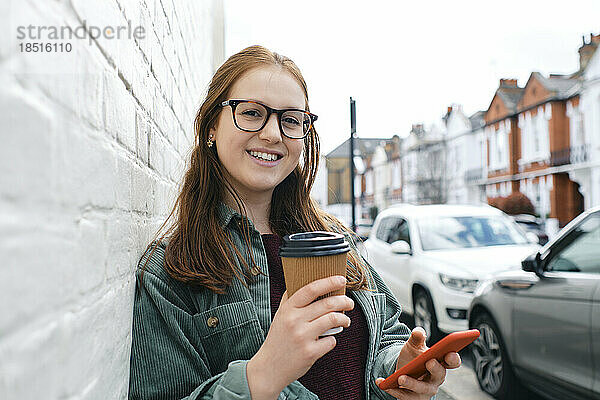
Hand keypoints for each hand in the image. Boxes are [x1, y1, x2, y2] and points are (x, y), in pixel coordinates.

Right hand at [247, 275, 353, 399]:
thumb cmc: (277, 339)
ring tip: (345, 320)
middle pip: (327, 304)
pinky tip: (329, 339)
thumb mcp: (280, 316)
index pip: (310, 289)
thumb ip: (290, 300)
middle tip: (349, 303)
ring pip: (333, 320)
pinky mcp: (310, 352)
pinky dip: (333, 339)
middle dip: (344, 301)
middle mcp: (294, 321)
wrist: (269, 368)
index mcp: (288, 309)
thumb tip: (303, 281)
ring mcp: (302, 337)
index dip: (328, 282)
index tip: (341, 279)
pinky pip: (331, 340)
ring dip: (344, 319)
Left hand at [375, 327, 460, 398]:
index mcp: (440, 363)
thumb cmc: (413, 358)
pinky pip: (404, 396)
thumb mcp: (414, 346)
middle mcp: (435, 379)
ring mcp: (425, 390)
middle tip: (429, 362)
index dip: (453, 358)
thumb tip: (418, 331)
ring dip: (412, 383)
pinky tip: (382, 382)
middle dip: (435, 369)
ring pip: (422, 389)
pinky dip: (393, 389)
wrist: (402, 371)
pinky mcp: (412, 398)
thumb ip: (417, 338)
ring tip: (401, 377)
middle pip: (439, 376)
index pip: (452, 362)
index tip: (450, 353)